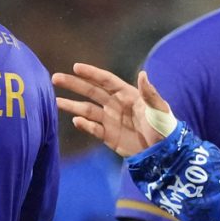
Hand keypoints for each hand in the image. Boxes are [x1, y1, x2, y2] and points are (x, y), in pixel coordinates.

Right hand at [51, 65, 176, 159]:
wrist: (163, 153)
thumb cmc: (164, 127)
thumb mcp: (159, 109)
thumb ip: (149, 92)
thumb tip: (143, 73)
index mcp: (127, 95)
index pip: (105, 81)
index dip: (91, 73)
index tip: (75, 67)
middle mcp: (116, 105)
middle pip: (91, 92)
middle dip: (74, 85)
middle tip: (55, 78)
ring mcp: (111, 121)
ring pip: (87, 110)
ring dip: (72, 105)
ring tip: (55, 101)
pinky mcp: (108, 136)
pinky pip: (92, 129)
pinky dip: (84, 125)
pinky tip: (76, 120)